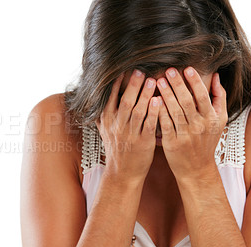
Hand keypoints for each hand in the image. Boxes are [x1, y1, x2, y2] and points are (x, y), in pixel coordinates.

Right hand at [95, 69, 159, 186]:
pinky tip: (158, 101)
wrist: (122, 173)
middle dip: (132, 85)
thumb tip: (92, 98)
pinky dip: (153, 113)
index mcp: (107, 121)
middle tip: (140, 70)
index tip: (124, 69)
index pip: (110, 98)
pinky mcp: (143, 143)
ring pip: (137, 112)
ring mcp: (130, 135)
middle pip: (125, 102)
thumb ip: (100, 115)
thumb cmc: (116, 149)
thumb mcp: (104, 131)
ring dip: (145, 95)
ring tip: (152, 81)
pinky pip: (148, 125)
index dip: (117, 83)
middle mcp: (117, 126)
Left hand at [156, 66, 227, 179]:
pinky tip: (153, 100)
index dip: (195, 82)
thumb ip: (219, 97)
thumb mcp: (219, 121)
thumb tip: (216, 76)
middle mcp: (199, 126)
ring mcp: (185, 135)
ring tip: (158, 81)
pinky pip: (165, 124)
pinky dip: (159, 112)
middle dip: (178, 85)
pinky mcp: (172, 143)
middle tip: (169, 70)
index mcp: (211, 119)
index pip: (203, 96)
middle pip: (187, 102)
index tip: (187, 68)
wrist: (197, 168)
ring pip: (175, 112)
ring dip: (166, 95)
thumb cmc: (206, 141)